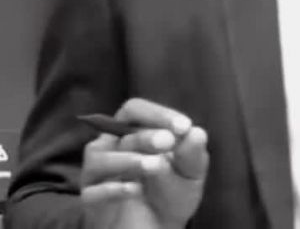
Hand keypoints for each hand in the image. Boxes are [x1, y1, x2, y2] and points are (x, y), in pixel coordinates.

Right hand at [81, 97, 208, 228]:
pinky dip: (113, 189)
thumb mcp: (191, 173)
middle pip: (121, 132)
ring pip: (99, 157)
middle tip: (168, 142)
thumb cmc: (172, 194)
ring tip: (154, 166)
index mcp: (133, 133)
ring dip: (127, 159)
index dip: (157, 114)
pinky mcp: (91, 201)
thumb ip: (193, 153)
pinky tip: (135, 190)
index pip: (135, 110)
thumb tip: (195, 132)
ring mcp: (97, 174)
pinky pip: (92, 191)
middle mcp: (111, 147)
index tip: (183, 127)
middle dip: (147, 136)